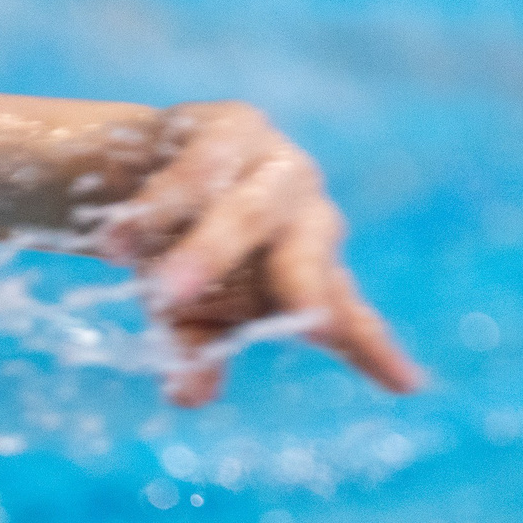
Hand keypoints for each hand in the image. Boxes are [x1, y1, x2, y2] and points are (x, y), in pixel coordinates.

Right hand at [97, 102, 421, 406]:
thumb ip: (193, 352)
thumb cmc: (173, 253)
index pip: (345, 312)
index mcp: (309, 268)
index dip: (372, 348)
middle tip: (310, 326)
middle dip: (304, 291)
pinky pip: (193, 175)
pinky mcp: (230, 127)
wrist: (127, 174)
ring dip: (205, 255)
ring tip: (162, 297)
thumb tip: (189, 395)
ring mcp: (273, 165)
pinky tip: (116, 245)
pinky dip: (153, 211)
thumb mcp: (183, 313)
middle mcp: (305, 215)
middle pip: (308, 259)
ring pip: (245, 217)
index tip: (406, 385)